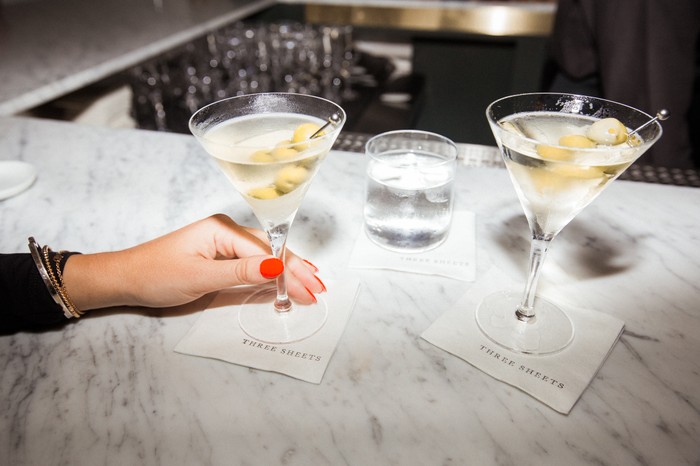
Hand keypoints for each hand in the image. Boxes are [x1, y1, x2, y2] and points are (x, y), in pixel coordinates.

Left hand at [62, 214, 324, 309]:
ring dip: (288, 272)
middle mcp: (227, 232)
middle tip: (318, 290)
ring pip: (265, 257)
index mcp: (223, 229)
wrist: (125, 280)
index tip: (309, 289)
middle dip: (296, 270)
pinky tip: (287, 279)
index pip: (266, 251)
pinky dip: (272, 274)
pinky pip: (253, 264)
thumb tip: (276, 267)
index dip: (290, 272)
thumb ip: (240, 273)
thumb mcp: (200, 276)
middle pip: (271, 251)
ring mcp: (224, 244)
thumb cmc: (156, 275)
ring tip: (313, 284)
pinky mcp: (221, 258)